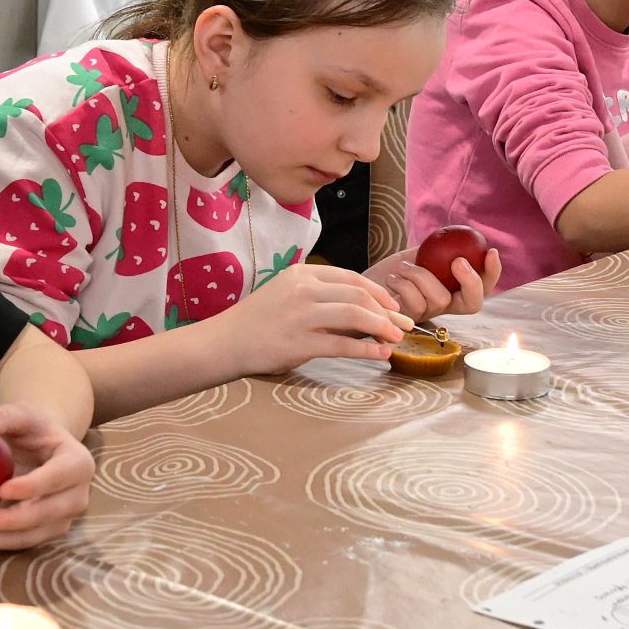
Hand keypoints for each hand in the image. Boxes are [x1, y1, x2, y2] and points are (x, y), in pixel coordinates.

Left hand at [0, 403, 92, 551]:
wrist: (44, 448)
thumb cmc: (33, 429)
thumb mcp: (21, 415)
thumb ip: (2, 417)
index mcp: (78, 463)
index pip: (59, 477)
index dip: (33, 487)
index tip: (1, 490)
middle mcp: (77, 495)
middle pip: (47, 514)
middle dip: (10, 521)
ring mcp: (65, 517)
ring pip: (32, 535)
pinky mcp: (47, 531)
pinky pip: (21, 541)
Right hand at [216, 264, 403, 373]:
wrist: (224, 342)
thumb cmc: (257, 321)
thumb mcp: (287, 295)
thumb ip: (319, 297)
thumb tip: (361, 310)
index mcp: (302, 273)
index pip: (352, 277)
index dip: (379, 293)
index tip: (394, 306)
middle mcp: (303, 289)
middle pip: (359, 295)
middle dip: (388, 310)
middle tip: (405, 324)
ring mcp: (301, 315)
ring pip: (355, 316)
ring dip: (382, 327)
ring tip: (395, 338)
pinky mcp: (299, 343)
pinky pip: (342, 345)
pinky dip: (366, 350)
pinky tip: (379, 355)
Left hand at [367, 246, 502, 322]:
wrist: (364, 285)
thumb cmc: (397, 267)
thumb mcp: (422, 253)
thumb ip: (442, 248)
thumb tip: (460, 232)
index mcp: (455, 287)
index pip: (484, 285)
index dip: (492, 272)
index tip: (490, 251)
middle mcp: (447, 305)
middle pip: (473, 303)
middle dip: (471, 282)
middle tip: (458, 262)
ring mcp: (429, 315)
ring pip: (440, 298)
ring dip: (422, 276)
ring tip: (403, 266)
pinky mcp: (410, 320)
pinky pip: (416, 303)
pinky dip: (404, 285)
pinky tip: (392, 278)